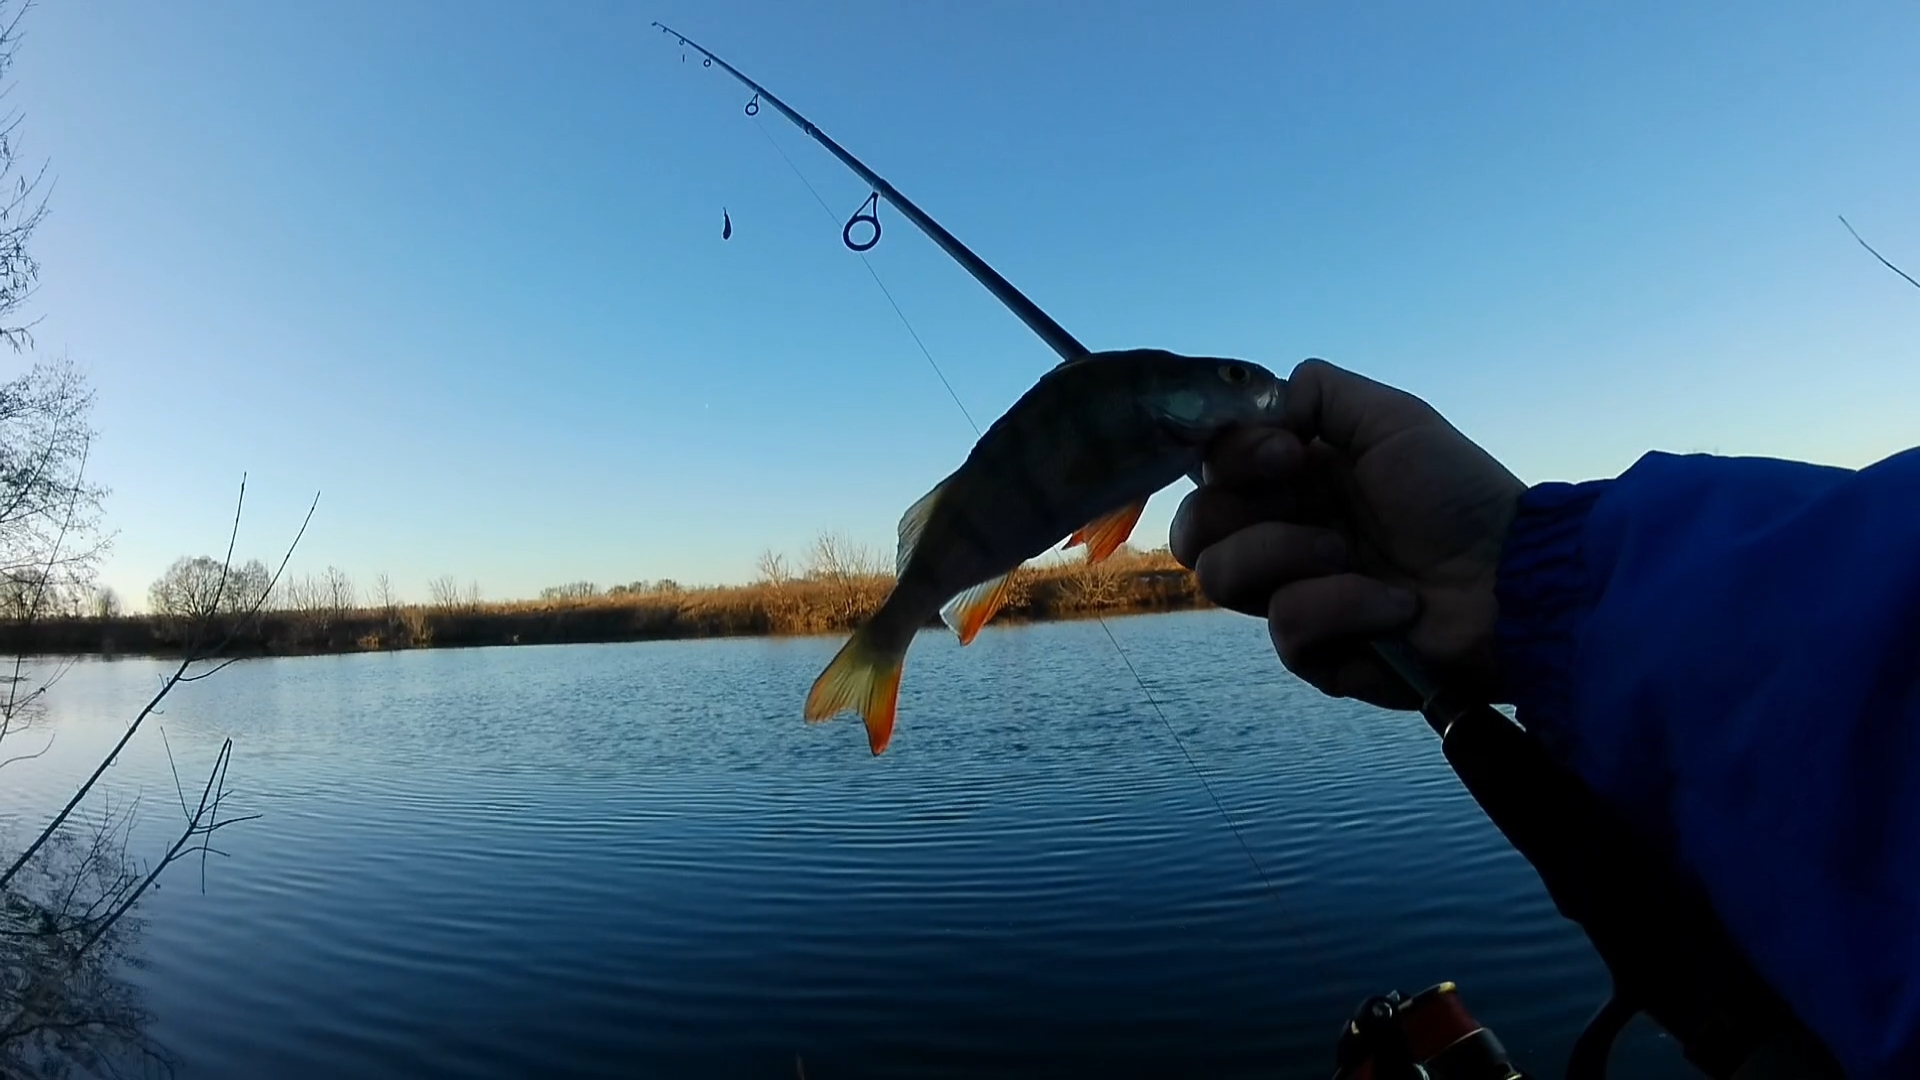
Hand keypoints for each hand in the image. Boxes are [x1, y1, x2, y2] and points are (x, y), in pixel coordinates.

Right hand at [1170, 358, 1524, 708]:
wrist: (1515, 579)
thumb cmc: (1459, 494)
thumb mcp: (1391, 417)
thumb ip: (1316, 391)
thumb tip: (1258, 411)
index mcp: (1293, 481)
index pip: (1209, 469)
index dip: (1231, 459)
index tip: (1286, 455)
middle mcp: (1282, 536)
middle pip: (1194, 529)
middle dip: (1241, 512)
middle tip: (1310, 508)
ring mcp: (1295, 596)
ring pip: (1220, 576)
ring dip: (1289, 553)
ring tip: (1353, 556)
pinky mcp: (1316, 654)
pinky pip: (1286, 626)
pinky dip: (1343, 606)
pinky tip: (1395, 606)